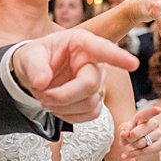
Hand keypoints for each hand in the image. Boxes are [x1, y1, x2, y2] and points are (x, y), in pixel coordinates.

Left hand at [11, 29, 138, 122]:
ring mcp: (97, 82)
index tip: (133, 64)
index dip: (118, 57)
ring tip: (46, 100)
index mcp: (81, 43)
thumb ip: (34, 67)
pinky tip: (58, 108)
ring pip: (91, 103)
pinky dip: (70, 116)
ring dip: (64, 108)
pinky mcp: (96, 100)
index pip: (102, 49)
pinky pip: (90, 115)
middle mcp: (94, 62)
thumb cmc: (34, 59)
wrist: (34, 74)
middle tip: (43, 97)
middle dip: (64, 96)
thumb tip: (42, 82)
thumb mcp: (28, 57)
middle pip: (91, 84)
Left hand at [117, 105, 160, 160]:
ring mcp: (159, 133)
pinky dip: (133, 154)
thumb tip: (124, 134)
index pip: (146, 114)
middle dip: (129, 138)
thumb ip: (123, 131)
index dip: (152, 112)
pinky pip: (145, 151)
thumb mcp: (124, 132)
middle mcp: (153, 123)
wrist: (141, 149)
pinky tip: (126, 155)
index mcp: (144, 117)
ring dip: (133, 146)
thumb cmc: (132, 136)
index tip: (158, 110)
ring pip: (141, 142)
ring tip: (132, 145)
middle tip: (127, 140)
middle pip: (138, 132)